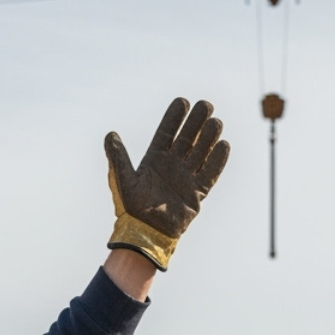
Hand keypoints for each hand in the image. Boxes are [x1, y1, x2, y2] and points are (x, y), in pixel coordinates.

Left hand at [105, 98, 229, 270]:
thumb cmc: (131, 208)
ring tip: (216, 122)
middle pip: (188, 138)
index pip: (167, 132)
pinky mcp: (197, 192)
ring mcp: (186, 177)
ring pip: (200, 152)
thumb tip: (110, 135)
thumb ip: (118, 157)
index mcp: (154, 159)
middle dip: (196, 122)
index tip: (182, 101)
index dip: (174, 118)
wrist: (146, 233)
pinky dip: (217, 160)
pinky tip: (224, 145)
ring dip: (209, 137)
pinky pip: (210, 173)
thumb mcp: (122, 180)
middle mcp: (172, 164)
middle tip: (206, 105)